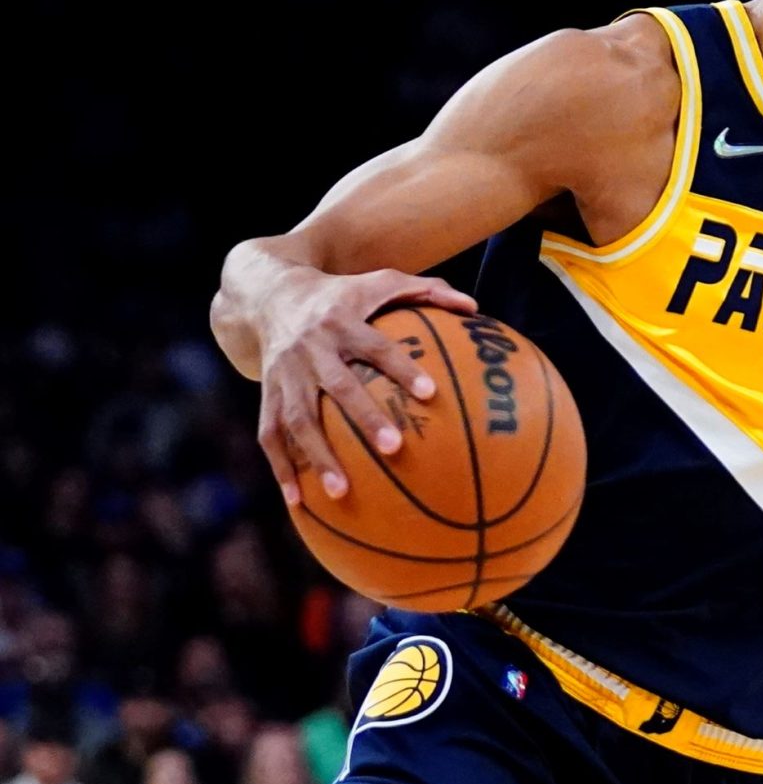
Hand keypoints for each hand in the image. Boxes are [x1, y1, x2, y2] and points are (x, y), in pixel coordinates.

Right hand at [257, 267, 476, 506]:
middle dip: (364, 418)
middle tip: (395, 449)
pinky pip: (270, 435)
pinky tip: (299, 502)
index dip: (402, 368)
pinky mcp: (267, 395)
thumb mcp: (379, 281)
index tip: (431, 394)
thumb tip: (475, 307)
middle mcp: (311, 350)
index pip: (376, 346)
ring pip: (298, 419)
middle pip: (338, 386)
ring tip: (343, 493)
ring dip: (318, 457)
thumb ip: (427, 291)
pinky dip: (281, 469)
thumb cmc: (341, 294)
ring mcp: (284, 375)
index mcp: (342, 322)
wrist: (269, 294)